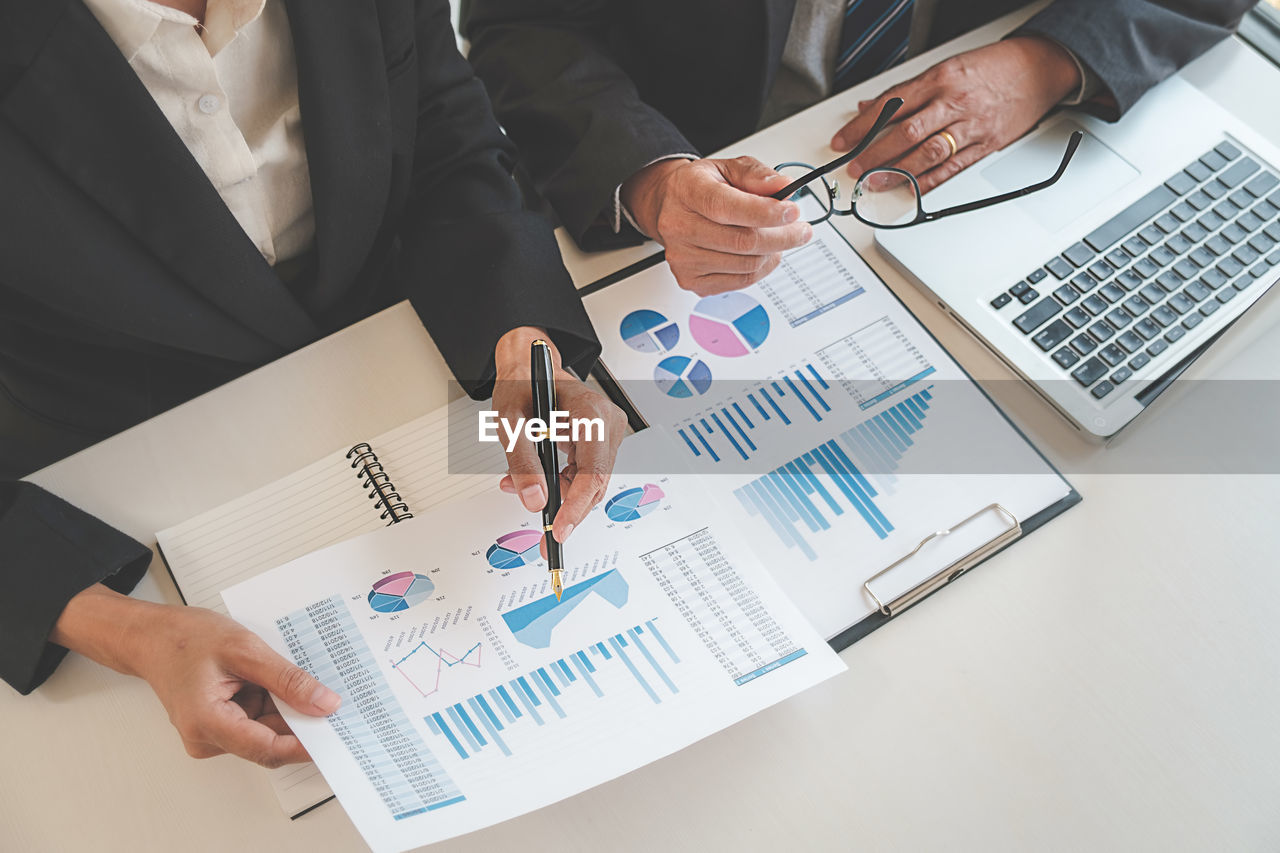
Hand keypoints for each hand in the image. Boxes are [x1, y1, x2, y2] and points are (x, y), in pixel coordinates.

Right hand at [51, 584, 340, 766]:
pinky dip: (272, 702)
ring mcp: (212, 733)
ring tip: (293, 675)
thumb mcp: (245, 650)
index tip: (336, 733)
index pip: (268, 748)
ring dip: (284, 707)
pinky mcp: (219, 724)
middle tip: (330, 697)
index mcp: (208, 723)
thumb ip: (287, 680)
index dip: (306, 745)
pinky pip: (256, 719)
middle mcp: (207, 738)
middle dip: (300, 721)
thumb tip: (323, 704)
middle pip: (269, 741)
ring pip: (266, 730)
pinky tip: (275, 679)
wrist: (151, 635)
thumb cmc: (184, 638)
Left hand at [492, 326, 626, 550]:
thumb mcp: (510, 421)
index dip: (577, 505)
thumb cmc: (522, 385)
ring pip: (592, 483)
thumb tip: (535, 499)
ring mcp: (606, 433)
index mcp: (591, 411)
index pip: (593, 469)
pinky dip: (564, 486)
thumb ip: (522, 461)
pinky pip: (586, 474)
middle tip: (548, 535)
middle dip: (570, 509)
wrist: (527, 368)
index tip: (559, 528)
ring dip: (564, 498)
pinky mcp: (599, 443)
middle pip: (596, 482)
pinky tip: (543, 487)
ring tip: (536, 502)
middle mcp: (607, 422)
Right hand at [621, 156, 812, 294]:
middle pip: (742, 242)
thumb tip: (784, 187)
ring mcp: (683, 258)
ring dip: (773, 253)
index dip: (765, 213)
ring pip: (746, 265)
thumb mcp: (729, 168)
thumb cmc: (702, 188)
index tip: (792, 212)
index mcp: (687, 191)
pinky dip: (761, 269)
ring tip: (779, 238)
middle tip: (800, 229)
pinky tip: (763, 253)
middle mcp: (679, 226)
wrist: (673, 206)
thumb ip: (757, 175)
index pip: (727, 208)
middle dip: (782, 237)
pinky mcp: (691, 280)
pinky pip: (740, 281)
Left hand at [830, 37, 1082, 193]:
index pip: (891, 104)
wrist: (1040, 68)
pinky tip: (911, 189)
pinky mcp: (986, 144)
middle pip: (907, 132)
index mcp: (940, 79)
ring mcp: (971, 125)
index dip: (863, 125)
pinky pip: (953, 168)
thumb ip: (908, 91)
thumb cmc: (992, 67)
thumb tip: (872, 107)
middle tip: (855, 168)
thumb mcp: (947, 67)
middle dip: (875, 153)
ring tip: (876, 182)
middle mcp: (954, 102)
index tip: (844, 141)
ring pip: (928, 153)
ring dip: (897, 172)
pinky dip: (929, 182)